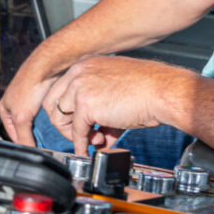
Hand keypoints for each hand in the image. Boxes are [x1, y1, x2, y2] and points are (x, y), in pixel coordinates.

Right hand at [0, 58, 60, 144]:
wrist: (45, 68)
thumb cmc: (28, 86)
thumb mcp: (21, 118)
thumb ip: (24, 137)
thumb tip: (30, 152)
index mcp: (4, 109)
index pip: (13, 135)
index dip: (24, 144)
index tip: (36, 152)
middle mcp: (16, 105)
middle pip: (25, 128)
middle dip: (34, 136)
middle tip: (45, 144)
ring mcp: (29, 101)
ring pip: (37, 122)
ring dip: (43, 128)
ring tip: (51, 134)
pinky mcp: (41, 97)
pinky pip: (45, 114)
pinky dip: (49, 120)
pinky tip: (54, 123)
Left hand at [42, 56, 187, 155]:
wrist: (162, 91)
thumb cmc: (147, 90)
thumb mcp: (115, 91)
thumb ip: (99, 108)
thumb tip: (94, 132)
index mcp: (86, 64)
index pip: (60, 89)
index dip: (68, 112)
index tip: (79, 124)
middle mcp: (78, 71)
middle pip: (52, 103)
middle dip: (66, 124)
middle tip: (85, 134)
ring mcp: (80, 86)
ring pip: (59, 118)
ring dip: (75, 135)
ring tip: (96, 139)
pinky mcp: (86, 103)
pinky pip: (76, 131)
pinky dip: (82, 144)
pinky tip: (92, 148)